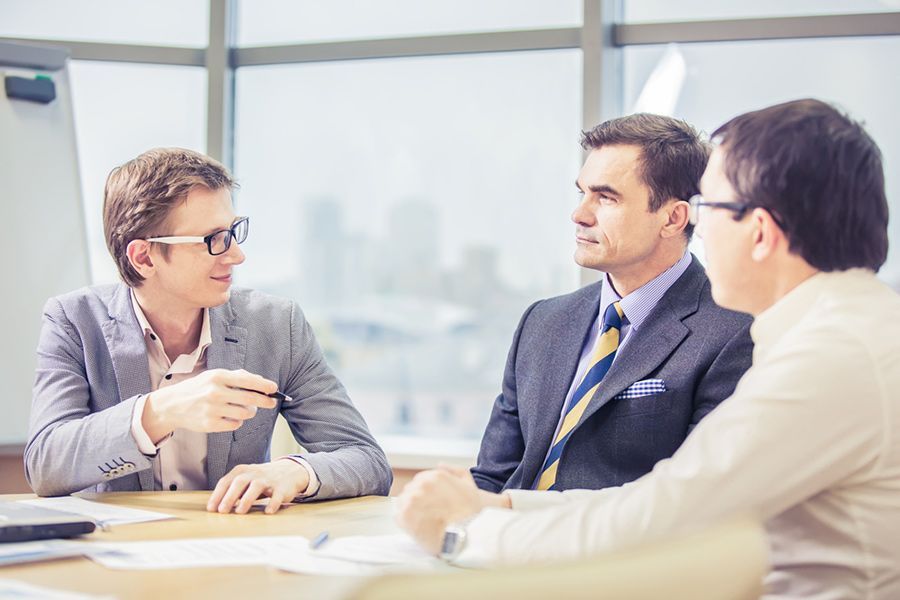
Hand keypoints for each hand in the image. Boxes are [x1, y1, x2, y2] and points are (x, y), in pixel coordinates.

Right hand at [142, 369, 277, 441]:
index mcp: (218, 377)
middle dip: (266, 401)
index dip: (264, 385)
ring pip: (245, 413)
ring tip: (247, 409)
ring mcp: (212, 409)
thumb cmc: (198, 388)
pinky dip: (238, 422)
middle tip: (272, 402)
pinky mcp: (210, 424)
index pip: (248, 381)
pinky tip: (232, 417)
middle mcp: (215, 392)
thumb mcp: (213, 376)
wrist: (172, 405)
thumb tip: (262, 382)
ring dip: (250, 412)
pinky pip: (235, 425)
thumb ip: (237, 377)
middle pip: (251, 399)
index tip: (274, 389)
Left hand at [207, 459, 309, 514]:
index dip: (217, 495)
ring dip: (247, 499)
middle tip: (222, 510)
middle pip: (239, 482)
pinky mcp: (282, 487)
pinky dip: (273, 503)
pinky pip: (277, 495)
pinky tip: (268, 511)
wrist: (289, 471)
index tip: (211, 508)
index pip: (226, 481)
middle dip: (229, 496)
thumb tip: (216, 506)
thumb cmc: (261, 479)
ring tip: (240, 512)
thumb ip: (233, 490)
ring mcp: (268, 480)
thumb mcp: (246, 479)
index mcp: (242, 471)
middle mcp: (254, 473)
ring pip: (257, 486)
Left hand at [396, 465, 510, 553]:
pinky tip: (418, 527)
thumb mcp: (469, 484)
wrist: (467, 536)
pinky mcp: (404, 515)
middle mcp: (422, 483)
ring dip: (411, 510)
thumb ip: (454, 470)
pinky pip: (399, 515)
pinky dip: (406, 521)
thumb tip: (439, 465)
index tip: (433, 505)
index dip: (427, 494)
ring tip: (424, 521)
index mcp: (436, 475)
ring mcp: (412, 499)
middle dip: (418, 500)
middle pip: (412, 490)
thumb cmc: (470, 513)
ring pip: (404, 501)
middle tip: (429, 514)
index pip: (422, 481)